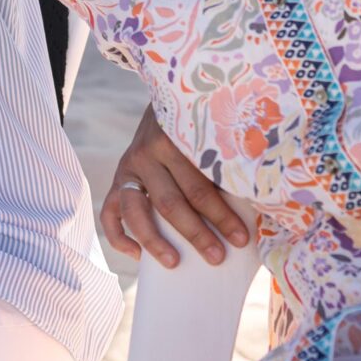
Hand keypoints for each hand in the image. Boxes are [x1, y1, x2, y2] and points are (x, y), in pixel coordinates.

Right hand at [100, 106, 249, 267]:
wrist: (169, 96)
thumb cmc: (201, 123)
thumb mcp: (210, 135)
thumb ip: (220, 164)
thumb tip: (251, 209)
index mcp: (172, 140)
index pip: (199, 187)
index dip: (221, 216)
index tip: (242, 239)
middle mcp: (145, 154)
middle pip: (170, 202)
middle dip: (196, 234)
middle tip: (217, 257)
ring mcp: (128, 167)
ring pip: (136, 212)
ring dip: (155, 241)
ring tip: (174, 263)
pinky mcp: (118, 178)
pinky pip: (109, 213)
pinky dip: (119, 237)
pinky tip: (137, 256)